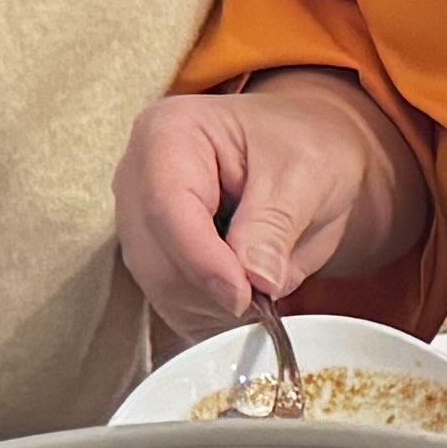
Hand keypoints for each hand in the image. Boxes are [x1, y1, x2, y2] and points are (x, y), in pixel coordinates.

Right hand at [115, 73, 431, 344]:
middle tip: (268, 298)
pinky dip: (211, 313)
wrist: (308, 153)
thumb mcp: (307, 175)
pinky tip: (248, 298)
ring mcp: (140, 220)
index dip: (204, 261)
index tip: (245, 295)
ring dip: (214, 306)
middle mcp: (138, 176)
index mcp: (169, 133)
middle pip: (155, 256)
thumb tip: (256, 280)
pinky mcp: (153, 256)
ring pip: (160, 288)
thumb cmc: (306, 146)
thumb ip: (276, 225)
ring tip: (266, 291)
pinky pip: (171, 303)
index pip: (167, 208)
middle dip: (212, 290)